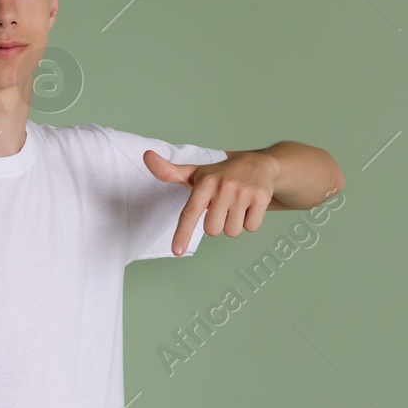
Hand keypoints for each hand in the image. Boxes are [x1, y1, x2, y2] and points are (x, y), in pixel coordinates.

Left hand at [143, 149, 278, 254]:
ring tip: (237, 206)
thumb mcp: (195, 173)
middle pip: (213, 230)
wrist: (260, 164)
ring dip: (234, 224)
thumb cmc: (221, 174)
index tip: (177, 251)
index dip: (182, 233)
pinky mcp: (261, 197)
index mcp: (204, 182)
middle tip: (222, 207)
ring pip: (232, 231)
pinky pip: (251, 227)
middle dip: (217, 224)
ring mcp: (243, 192)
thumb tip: (145, 156)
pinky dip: (250, 222)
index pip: (190, 212)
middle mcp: (223, 186)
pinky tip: (250, 206)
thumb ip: (169, 171)